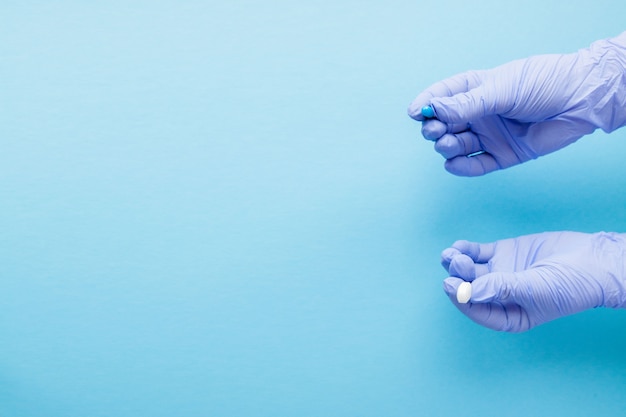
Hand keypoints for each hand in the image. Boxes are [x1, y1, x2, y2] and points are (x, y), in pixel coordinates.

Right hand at [408, 33, 625, 175]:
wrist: (581, 101)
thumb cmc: (544, 83)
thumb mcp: (501, 89)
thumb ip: (467, 104)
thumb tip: (434, 110)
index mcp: (477, 88)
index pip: (443, 96)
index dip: (427, 104)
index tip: (415, 113)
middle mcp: (480, 113)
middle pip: (446, 124)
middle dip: (435, 128)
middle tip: (434, 131)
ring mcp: (491, 135)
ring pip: (457, 145)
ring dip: (446, 147)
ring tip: (447, 144)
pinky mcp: (503, 155)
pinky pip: (477, 166)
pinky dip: (463, 167)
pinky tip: (453, 164)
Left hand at [441, 231, 625, 331]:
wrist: (594, 259)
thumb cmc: (571, 285)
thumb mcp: (537, 290)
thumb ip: (504, 288)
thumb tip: (472, 290)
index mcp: (510, 314)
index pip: (479, 311)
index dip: (462, 299)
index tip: (450, 286)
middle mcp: (501, 295)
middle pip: (471, 288)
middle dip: (459, 277)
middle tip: (455, 264)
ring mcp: (501, 273)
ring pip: (471, 270)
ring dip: (458, 262)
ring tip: (451, 254)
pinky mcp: (504, 253)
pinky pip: (479, 253)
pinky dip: (467, 249)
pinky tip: (459, 246)